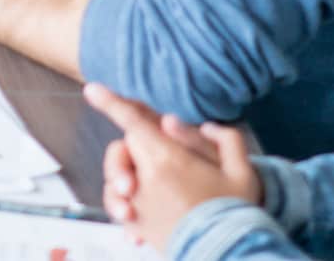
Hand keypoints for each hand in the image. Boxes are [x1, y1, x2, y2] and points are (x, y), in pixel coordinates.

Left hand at [84, 83, 261, 251]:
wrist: (231, 255)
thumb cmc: (236, 211)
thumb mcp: (242, 171)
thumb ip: (224, 139)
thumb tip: (197, 125)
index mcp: (168, 160)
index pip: (133, 123)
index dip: (111, 103)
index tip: (92, 90)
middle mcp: (146, 180)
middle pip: (122, 148)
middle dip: (131, 144)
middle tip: (155, 151)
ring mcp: (139, 206)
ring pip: (115, 179)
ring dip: (122, 177)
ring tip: (137, 187)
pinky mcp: (137, 227)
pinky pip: (120, 208)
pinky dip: (125, 206)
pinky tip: (141, 212)